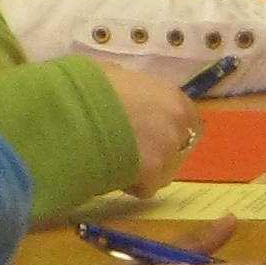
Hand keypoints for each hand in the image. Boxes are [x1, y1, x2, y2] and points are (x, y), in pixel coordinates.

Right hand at [91, 58, 201, 194]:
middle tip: (131, 153)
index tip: (153, 135)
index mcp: (172, 96)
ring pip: (163, 172)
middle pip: (177, 149)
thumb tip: (125, 93)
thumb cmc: (92, 85)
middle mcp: (177, 123)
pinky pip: (145, 188)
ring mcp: (167, 150)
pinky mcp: (152, 173)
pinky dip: (130, 185)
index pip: (188, 120)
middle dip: (158, 153)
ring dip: (144, 172)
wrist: (77, 108)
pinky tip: (110, 175)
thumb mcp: (114, 76)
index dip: (170, 129)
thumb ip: (132, 89)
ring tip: (117, 166)